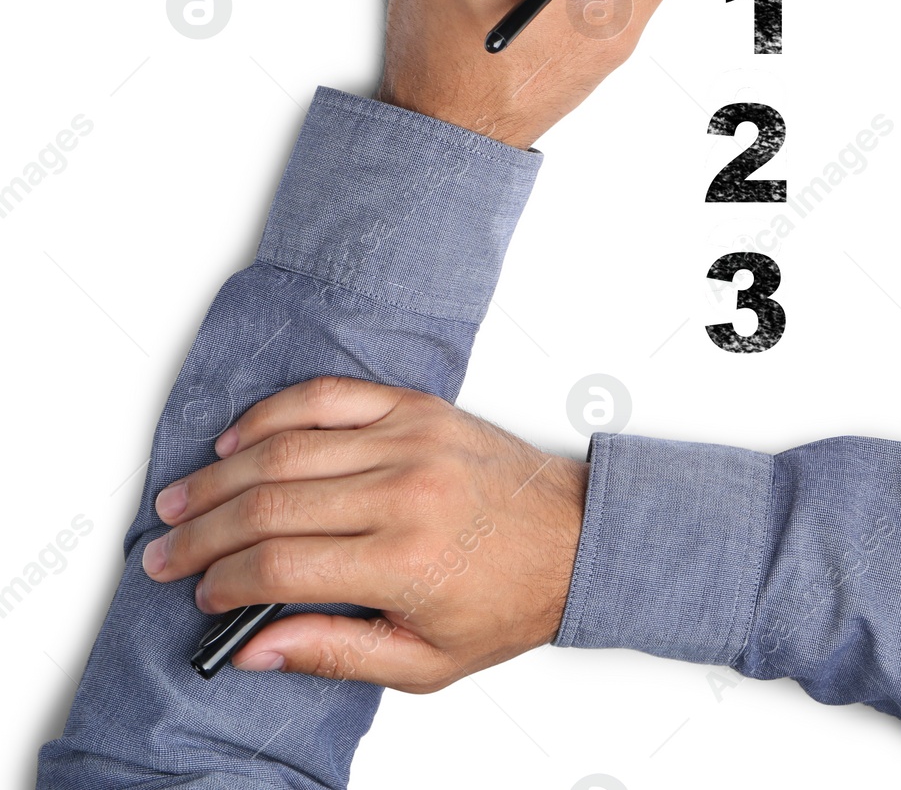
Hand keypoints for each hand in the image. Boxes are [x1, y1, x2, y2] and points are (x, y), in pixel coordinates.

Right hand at [141, 377, 586, 692]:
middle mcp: (404, 492)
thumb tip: (253, 648)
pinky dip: (272, 414)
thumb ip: (334, 654)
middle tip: (165, 551)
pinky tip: (238, 441)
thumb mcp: (427, 661)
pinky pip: (328, 397)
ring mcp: (411, 441)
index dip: (225, 581)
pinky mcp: (419, 409)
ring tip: (182, 502)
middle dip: (202, 533)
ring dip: (219, 476)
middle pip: (269, 504)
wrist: (577, 538)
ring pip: (286, 448)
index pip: (280, 565)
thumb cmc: (508, 599)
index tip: (203, 594)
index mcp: (406, 560)